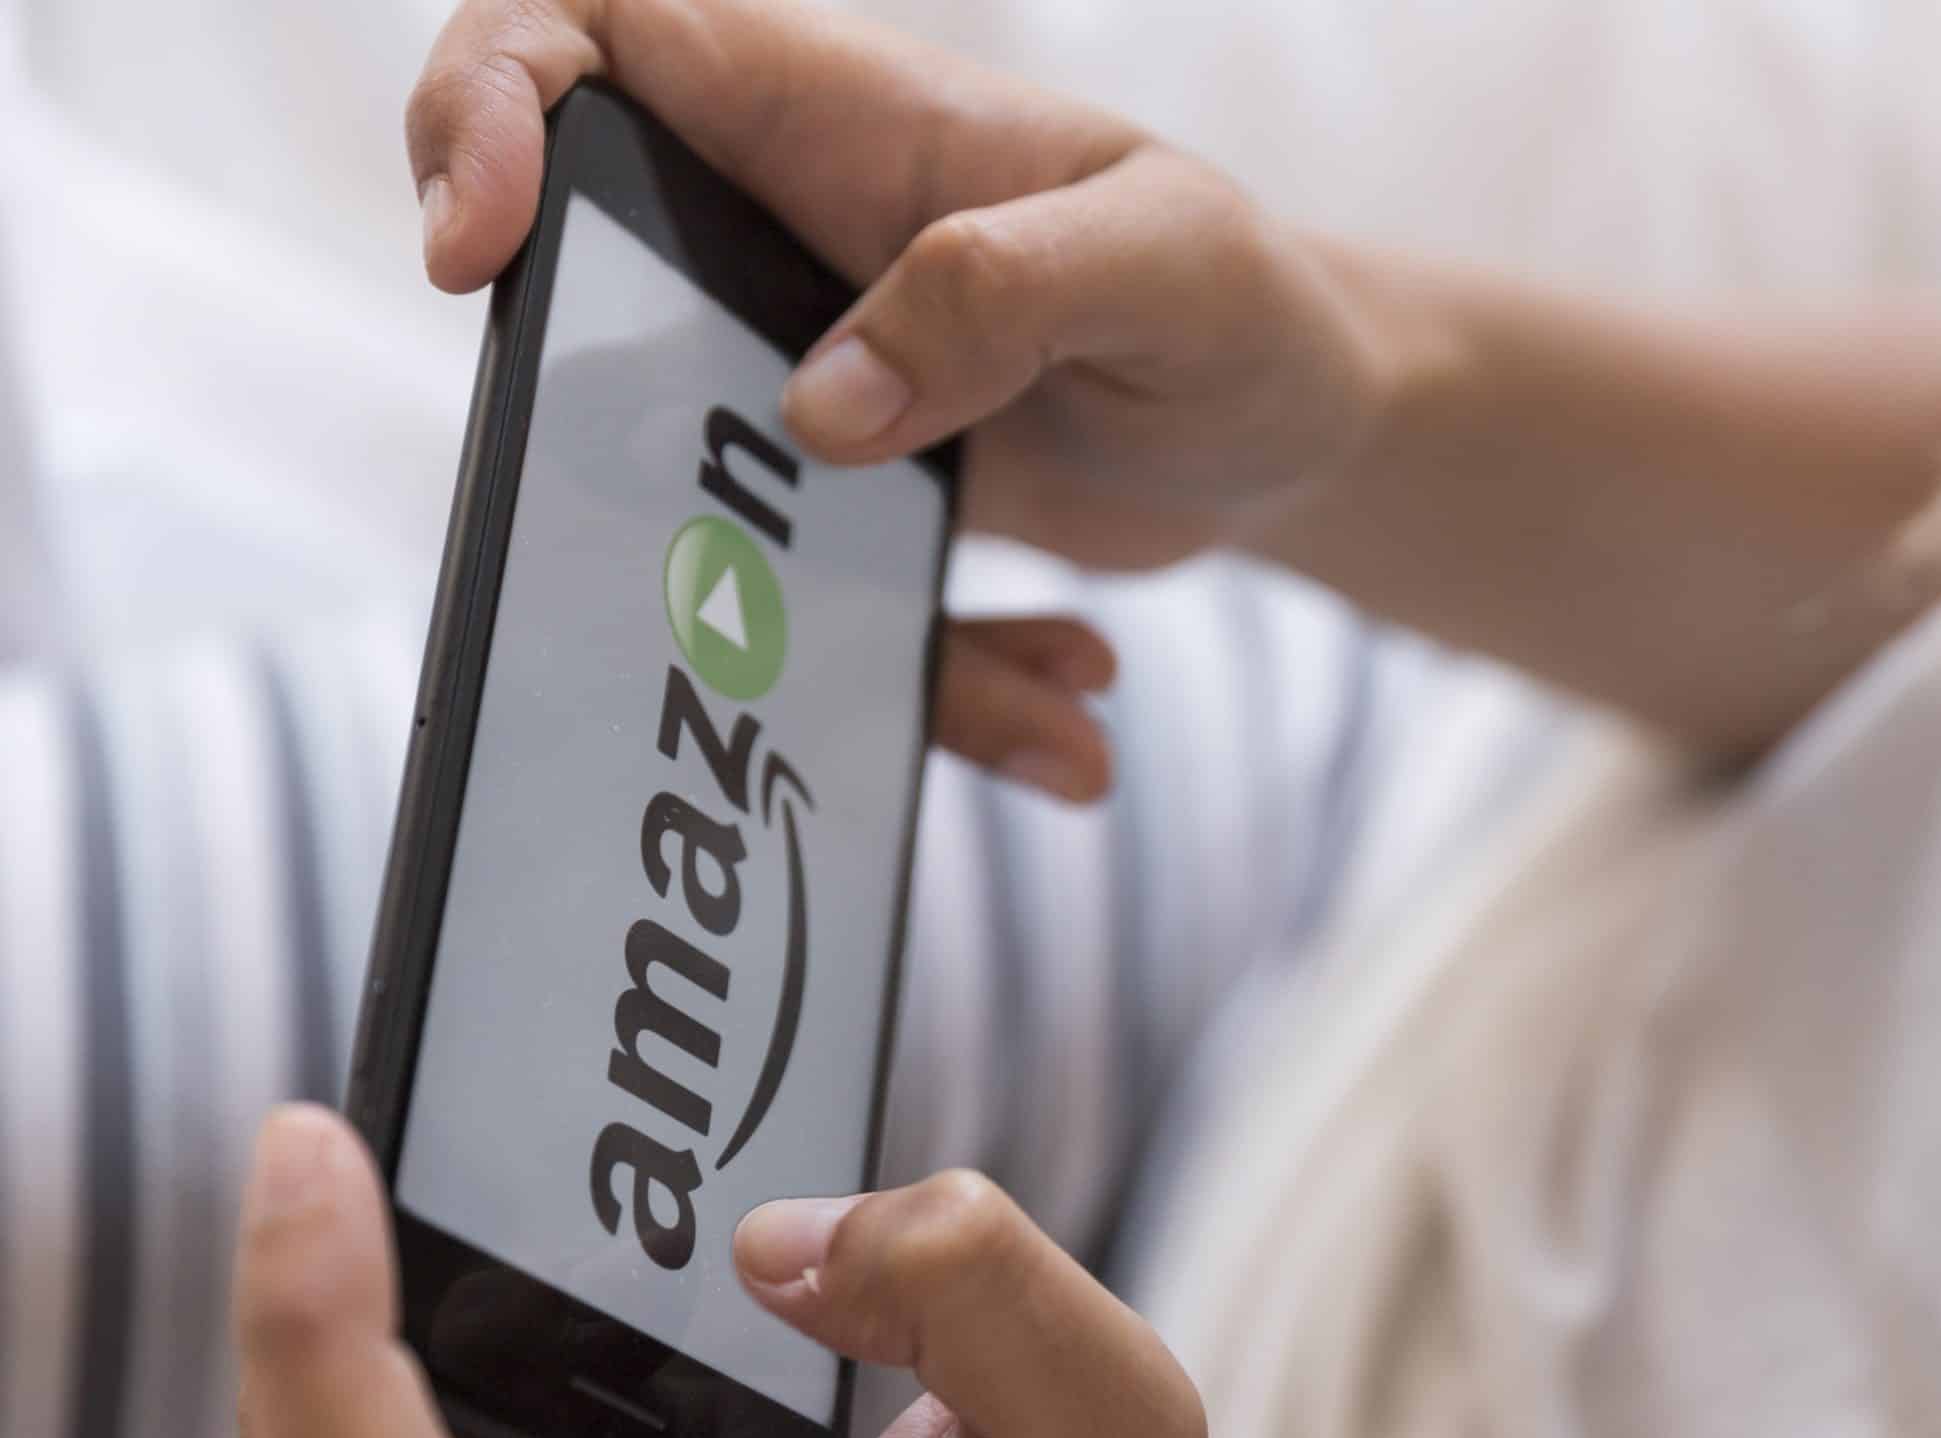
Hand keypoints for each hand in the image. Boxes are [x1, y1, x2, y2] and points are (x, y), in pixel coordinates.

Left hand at [234, 1105, 1236, 1437]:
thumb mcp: (1111, 1425)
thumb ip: (977, 1284)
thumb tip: (769, 1243)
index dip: (310, 1344)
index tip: (310, 1149)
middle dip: (303, 1323)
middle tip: (324, 1151)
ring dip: (312, 1376)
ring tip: (344, 1217)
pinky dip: (349, 1429)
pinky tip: (390, 1330)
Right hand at [409, 0, 1394, 793]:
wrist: (1304, 431)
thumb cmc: (1255, 308)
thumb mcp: (1172, 270)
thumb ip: (1003, 291)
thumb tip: (821, 408)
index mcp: (840, 121)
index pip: (591, 28)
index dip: (483, 99)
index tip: (481, 244)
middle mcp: (788, 245)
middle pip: (580, 287)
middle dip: (583, 430)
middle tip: (667, 540)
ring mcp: (808, 385)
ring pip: (697, 504)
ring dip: (811, 632)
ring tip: (1039, 693)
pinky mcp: (848, 509)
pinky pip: (814, 607)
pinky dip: (936, 688)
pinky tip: (1072, 712)